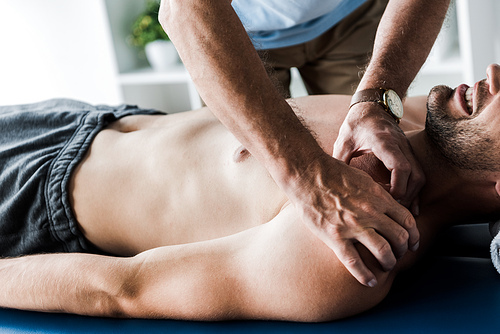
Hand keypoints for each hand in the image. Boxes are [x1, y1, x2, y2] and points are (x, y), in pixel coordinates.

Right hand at [291, 153, 418, 286]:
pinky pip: (354, 262)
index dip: (414, 235)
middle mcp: (370, 213)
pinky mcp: (335, 237)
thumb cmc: (332, 173)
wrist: (306, 174)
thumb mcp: (362, 177)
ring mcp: (353, 226)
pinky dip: (365, 275)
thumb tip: (391, 199)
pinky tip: (370, 282)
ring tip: (386, 267)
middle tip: (399, 255)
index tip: (413, 243)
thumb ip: (378, 191)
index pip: (407, 220)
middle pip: (400, 238)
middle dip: (403, 250)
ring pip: (383, 251)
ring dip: (389, 262)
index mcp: (378, 197)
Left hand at [333, 102, 425, 213]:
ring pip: (420, 176)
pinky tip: (411, 207)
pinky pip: (418, 175)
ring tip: (399, 212)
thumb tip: (331, 184)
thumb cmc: (355, 125)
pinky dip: (415, 192)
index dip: (398, 186)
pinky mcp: (409, 154)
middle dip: (407, 196)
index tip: (390, 201)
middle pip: (415, 175)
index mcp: (384, 142)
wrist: (371, 107)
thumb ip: (339, 161)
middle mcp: (400, 146)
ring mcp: (407, 150)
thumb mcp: (343, 141)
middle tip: (393, 211)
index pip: (400, 166)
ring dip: (412, 196)